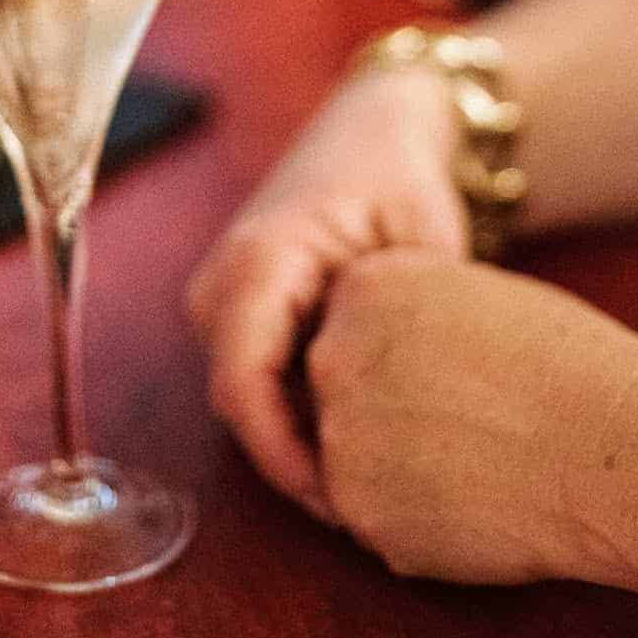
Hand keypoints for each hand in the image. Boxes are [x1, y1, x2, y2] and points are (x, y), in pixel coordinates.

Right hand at [186, 67, 466, 517]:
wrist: (375, 128)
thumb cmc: (403, 178)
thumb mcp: (416, 244)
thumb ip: (398, 323)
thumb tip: (399, 417)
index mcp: (257, 258)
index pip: (243, 383)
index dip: (285, 456)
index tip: (344, 504)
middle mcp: (221, 281)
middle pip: (240, 404)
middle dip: (298, 462)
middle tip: (375, 509)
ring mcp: (221, 298)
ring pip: (245, 401)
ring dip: (298, 442)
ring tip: (373, 477)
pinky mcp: (237, 312)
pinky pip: (255, 382)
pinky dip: (297, 416)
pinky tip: (357, 435)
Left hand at [308, 250, 637, 586]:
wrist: (613, 449)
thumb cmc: (569, 364)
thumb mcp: (475, 293)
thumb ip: (413, 312)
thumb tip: (398, 343)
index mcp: (364, 286)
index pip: (353, 327)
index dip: (403, 358)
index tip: (451, 376)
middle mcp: (334, 355)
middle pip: (342, 390)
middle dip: (389, 412)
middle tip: (465, 424)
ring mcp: (341, 438)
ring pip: (355, 459)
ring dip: (400, 468)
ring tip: (479, 463)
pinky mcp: (362, 512)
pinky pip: (377, 517)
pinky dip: (417, 519)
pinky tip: (478, 504)